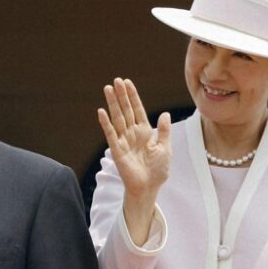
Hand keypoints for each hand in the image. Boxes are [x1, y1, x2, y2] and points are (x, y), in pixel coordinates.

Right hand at [97, 77, 171, 200]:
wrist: (149, 188)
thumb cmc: (158, 170)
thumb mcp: (165, 148)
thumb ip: (164, 131)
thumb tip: (164, 114)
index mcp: (145, 132)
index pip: (137, 110)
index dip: (133, 96)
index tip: (128, 83)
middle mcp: (132, 134)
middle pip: (126, 110)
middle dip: (121, 95)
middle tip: (116, 80)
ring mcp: (124, 141)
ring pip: (117, 118)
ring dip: (112, 104)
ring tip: (108, 89)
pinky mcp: (117, 150)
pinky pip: (110, 134)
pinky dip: (106, 123)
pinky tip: (101, 111)